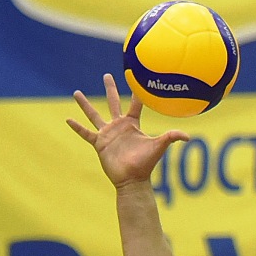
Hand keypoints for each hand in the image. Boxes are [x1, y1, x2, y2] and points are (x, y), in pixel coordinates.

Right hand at [67, 74, 188, 187]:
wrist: (132, 180)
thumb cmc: (146, 164)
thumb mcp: (159, 147)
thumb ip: (171, 137)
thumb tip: (188, 136)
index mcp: (133, 124)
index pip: (135, 103)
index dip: (136, 91)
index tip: (135, 76)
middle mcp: (119, 126)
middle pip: (113, 102)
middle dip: (110, 89)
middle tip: (107, 75)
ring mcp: (108, 134)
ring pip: (94, 115)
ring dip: (85, 104)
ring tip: (76, 92)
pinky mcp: (99, 143)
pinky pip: (86, 133)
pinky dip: (77, 127)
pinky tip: (68, 119)